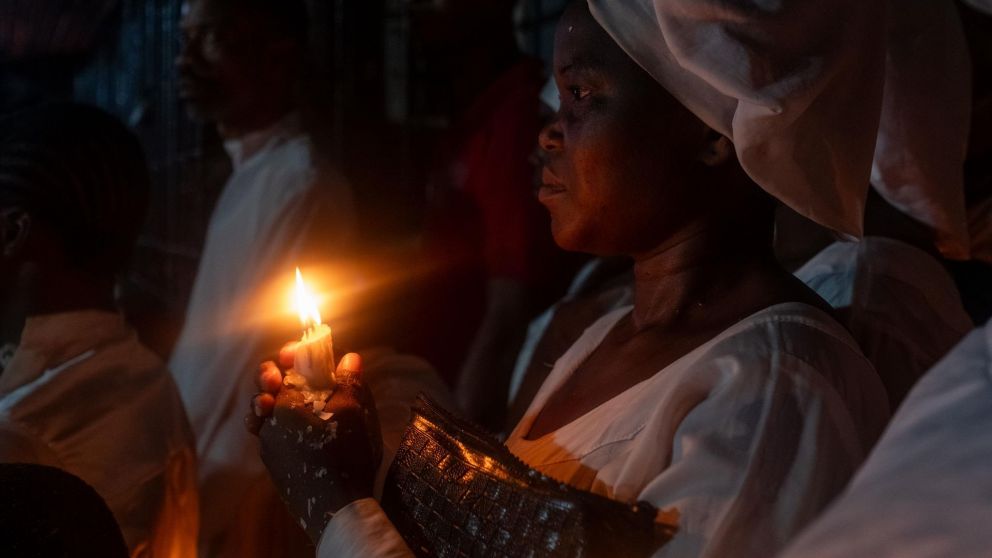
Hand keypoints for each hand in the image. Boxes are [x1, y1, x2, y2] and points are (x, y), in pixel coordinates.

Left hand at [247, 348, 382, 543]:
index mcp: (284, 406)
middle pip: (263, 391)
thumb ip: (349, 382)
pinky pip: (271, 437)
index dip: (291, 354)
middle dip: (275, 376)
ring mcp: (268, 449)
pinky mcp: (274, 467)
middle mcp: (268, 426)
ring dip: (275, 402)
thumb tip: (349, 358)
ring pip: (264, 416)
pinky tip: (299, 431)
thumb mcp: (355, 413)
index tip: (301, 350)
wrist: (337, 511)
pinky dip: (281, 426)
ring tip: (285, 400)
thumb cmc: (346, 457)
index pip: (279, 369)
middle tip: (286, 372)